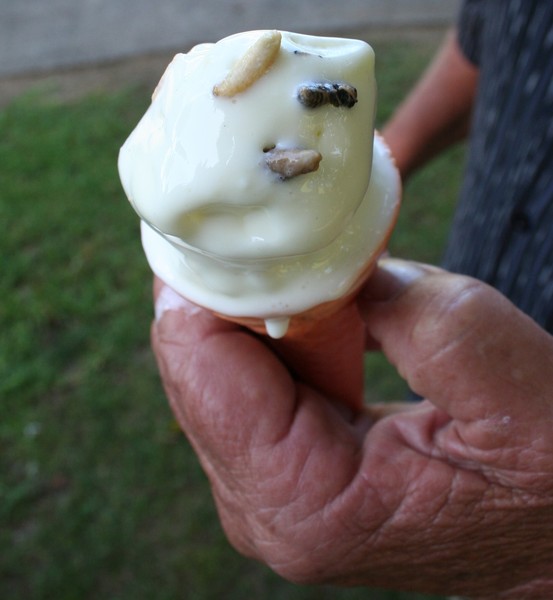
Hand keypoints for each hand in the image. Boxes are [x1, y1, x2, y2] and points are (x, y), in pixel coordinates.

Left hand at [151, 259, 552, 598]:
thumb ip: (393, 304)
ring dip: (257, 308)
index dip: (205, 281)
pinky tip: (318, 305)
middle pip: (196, 368)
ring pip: (219, 371)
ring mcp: (269, 490)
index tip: (231, 219)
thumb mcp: (492, 369)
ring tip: (307, 266)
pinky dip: (277, 333)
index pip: (198, 366)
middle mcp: (264, 508)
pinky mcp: (286, 467)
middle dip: (230, 291)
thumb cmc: (547, 469)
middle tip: (270, 227)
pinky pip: (252, 383)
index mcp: (302, 502)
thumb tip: (312, 256)